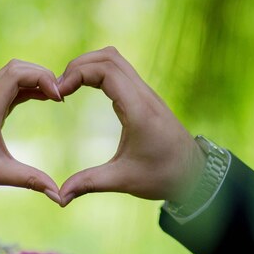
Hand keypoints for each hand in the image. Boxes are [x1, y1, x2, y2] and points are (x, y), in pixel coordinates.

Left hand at [0, 60, 61, 201]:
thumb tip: (59, 195)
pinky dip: (27, 88)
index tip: (58, 98)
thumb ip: (31, 180)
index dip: (41, 77)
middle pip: (15, 67)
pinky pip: (9, 89)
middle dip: (41, 74)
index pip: (15, 73)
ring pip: (12, 75)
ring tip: (55, 96)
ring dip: (34, 79)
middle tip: (60, 95)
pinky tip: (42, 99)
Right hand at [57, 47, 205, 206]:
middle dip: (78, 65)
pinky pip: (119, 71)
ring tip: (68, 87)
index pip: (107, 70)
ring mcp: (145, 94)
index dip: (78, 73)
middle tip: (59, 89)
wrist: (195, 174)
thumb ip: (89, 184)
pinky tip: (83, 89)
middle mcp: (144, 96)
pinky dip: (98, 72)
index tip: (59, 94)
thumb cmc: (163, 176)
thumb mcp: (123, 181)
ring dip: (88, 66)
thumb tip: (60, 197)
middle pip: (108, 57)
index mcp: (139, 111)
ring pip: (114, 60)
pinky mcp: (143, 98)